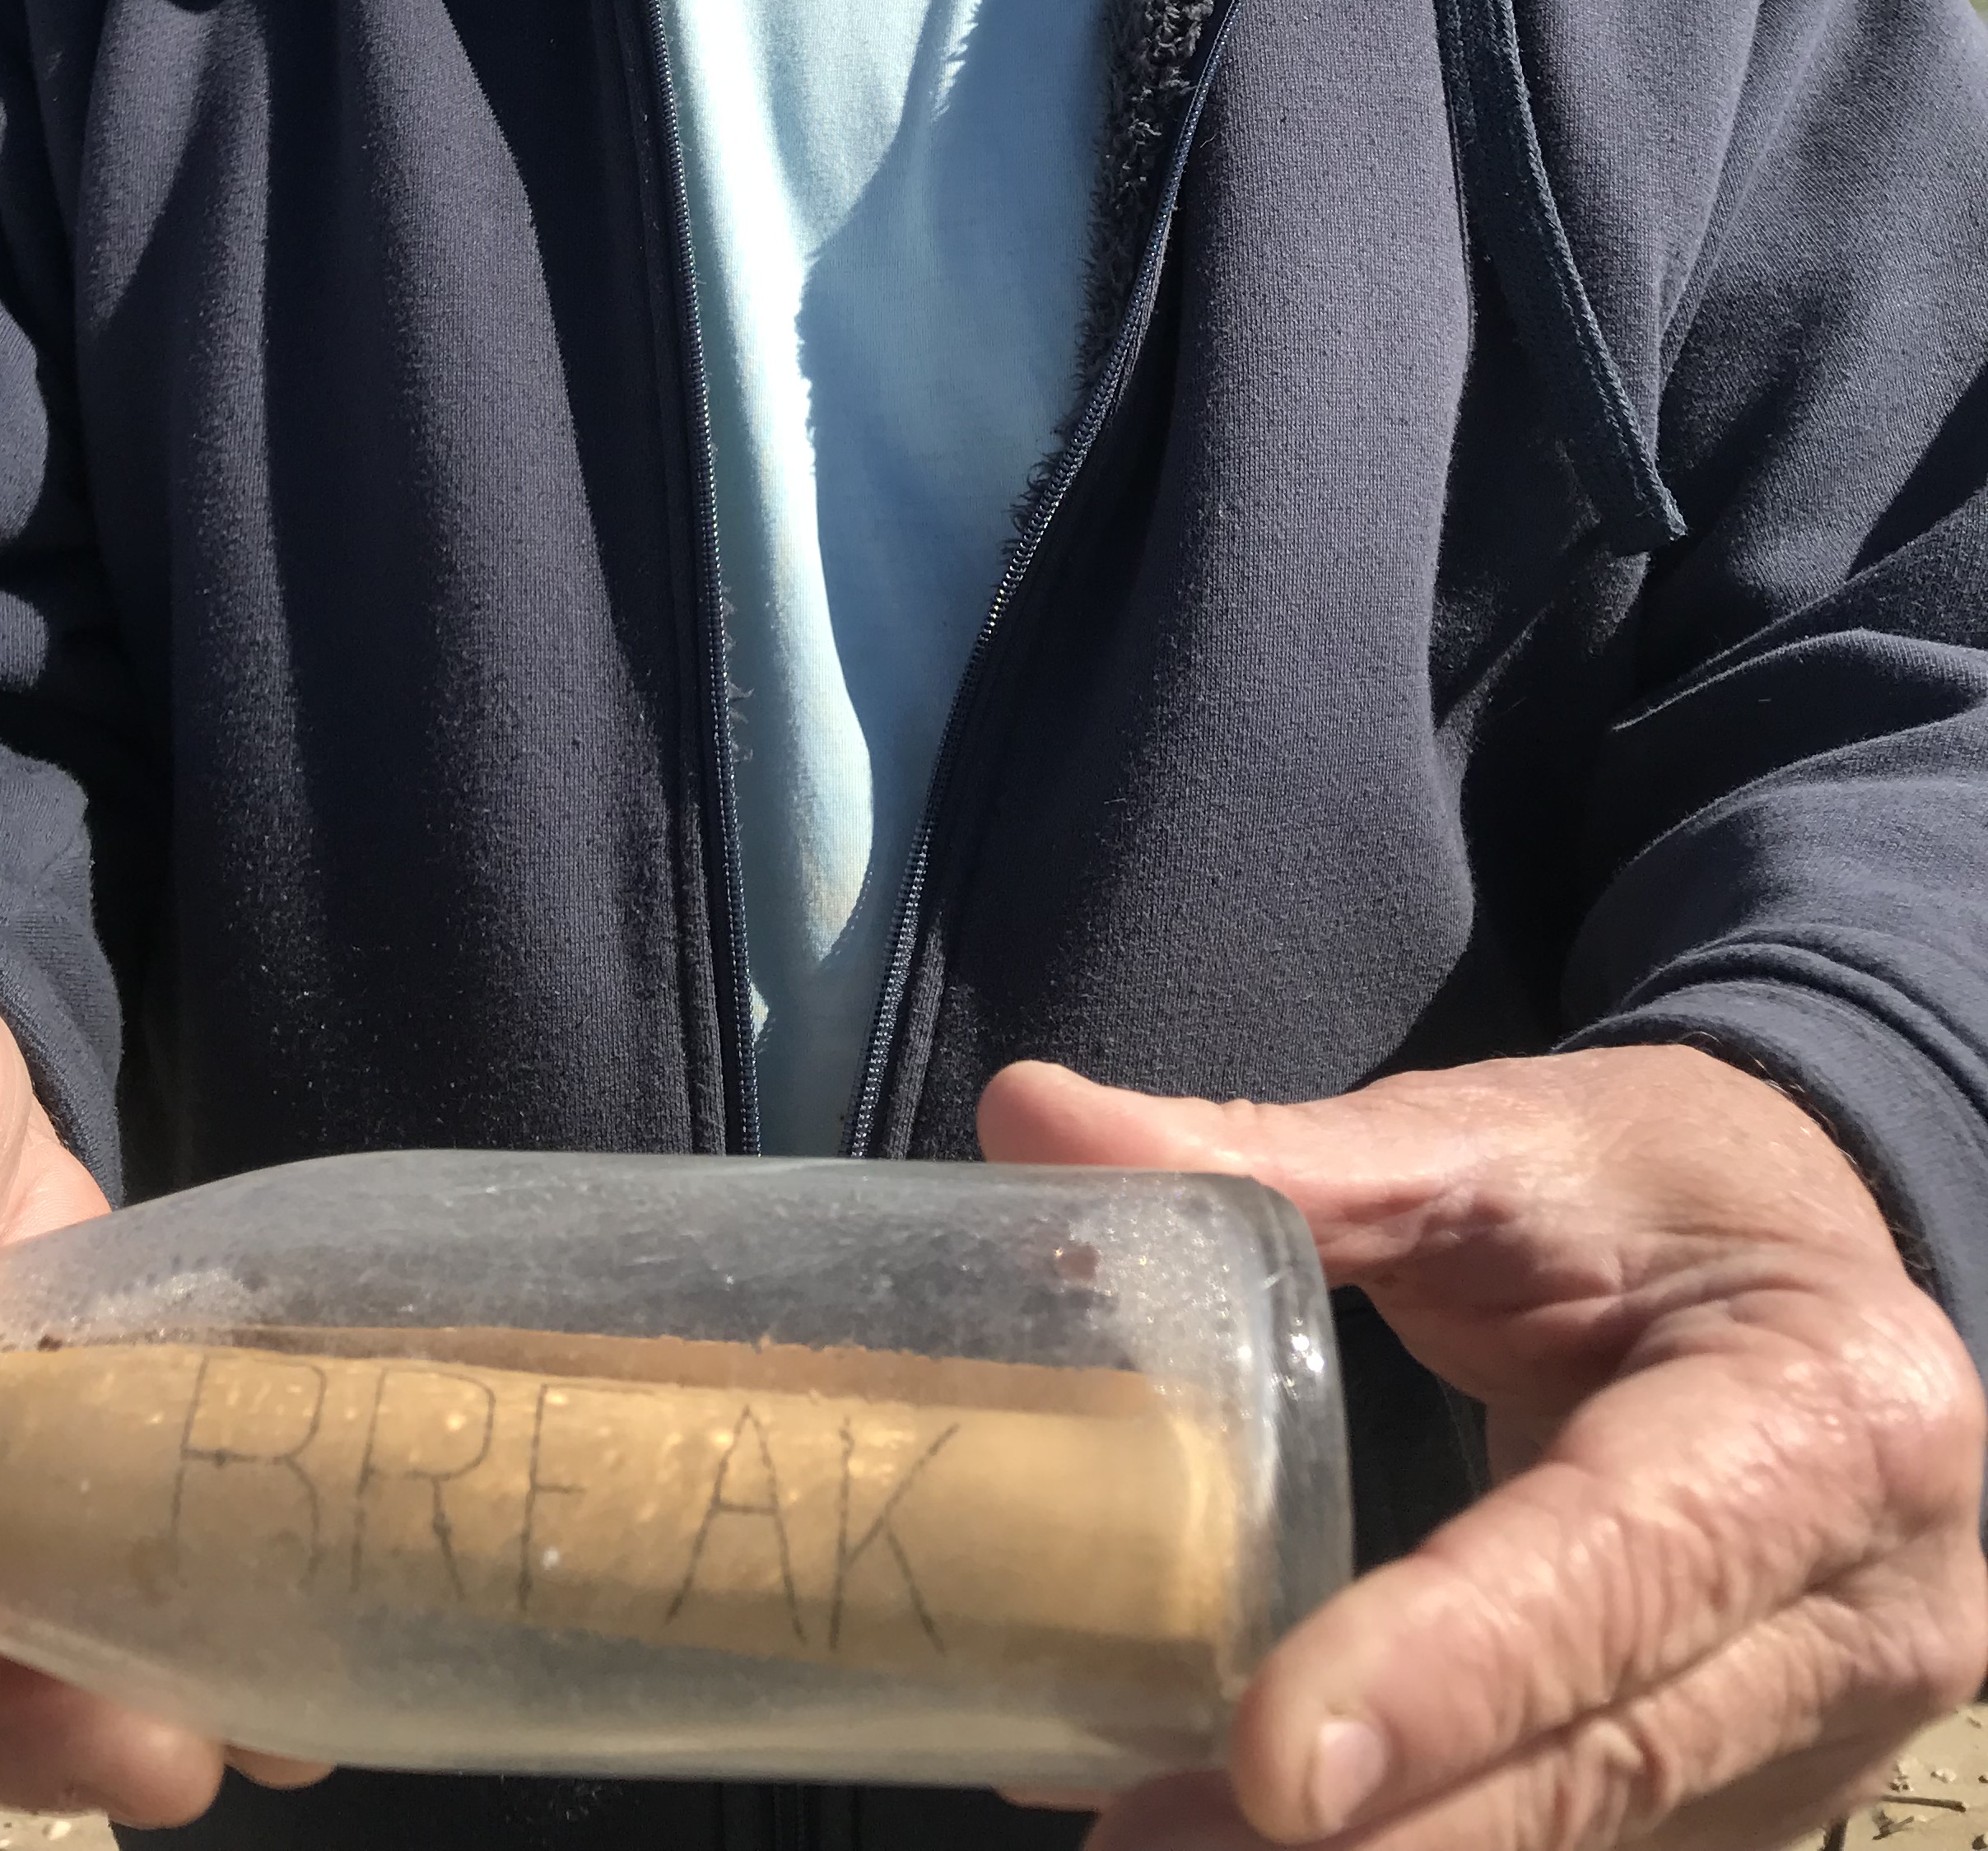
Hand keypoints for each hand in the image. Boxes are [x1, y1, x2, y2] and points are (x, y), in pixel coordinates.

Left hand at [980, 1046, 1984, 1850]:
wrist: (1819, 1251)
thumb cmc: (1650, 1187)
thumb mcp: (1484, 1145)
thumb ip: (1268, 1159)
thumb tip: (1028, 1120)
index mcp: (1824, 1412)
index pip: (1623, 1570)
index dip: (1449, 1673)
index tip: (1273, 1762)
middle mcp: (1869, 1609)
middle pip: (1606, 1755)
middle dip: (1387, 1824)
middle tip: (1145, 1839)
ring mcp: (1837, 1731)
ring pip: (1597, 1837)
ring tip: (1153, 1843)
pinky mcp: (1768, 1792)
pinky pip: (1596, 1848)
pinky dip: (1430, 1842)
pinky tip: (1250, 1835)